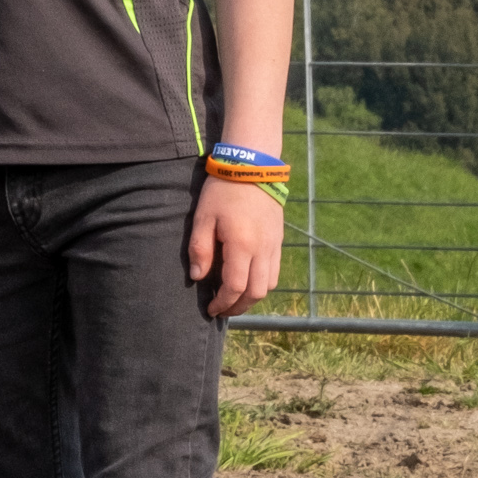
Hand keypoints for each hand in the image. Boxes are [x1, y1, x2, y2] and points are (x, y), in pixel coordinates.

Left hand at [187, 178, 286, 318]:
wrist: (252, 167)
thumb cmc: (222, 191)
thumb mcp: (203, 217)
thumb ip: (200, 249)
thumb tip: (198, 278)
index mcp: (242, 245)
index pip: (235, 287)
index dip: (222, 303)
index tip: (210, 309)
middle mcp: (262, 250)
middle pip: (256, 293)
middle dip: (238, 306)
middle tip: (222, 309)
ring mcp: (274, 245)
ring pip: (269, 285)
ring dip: (252, 297)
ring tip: (234, 298)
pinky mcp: (278, 240)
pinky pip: (275, 271)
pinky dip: (262, 283)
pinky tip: (248, 280)